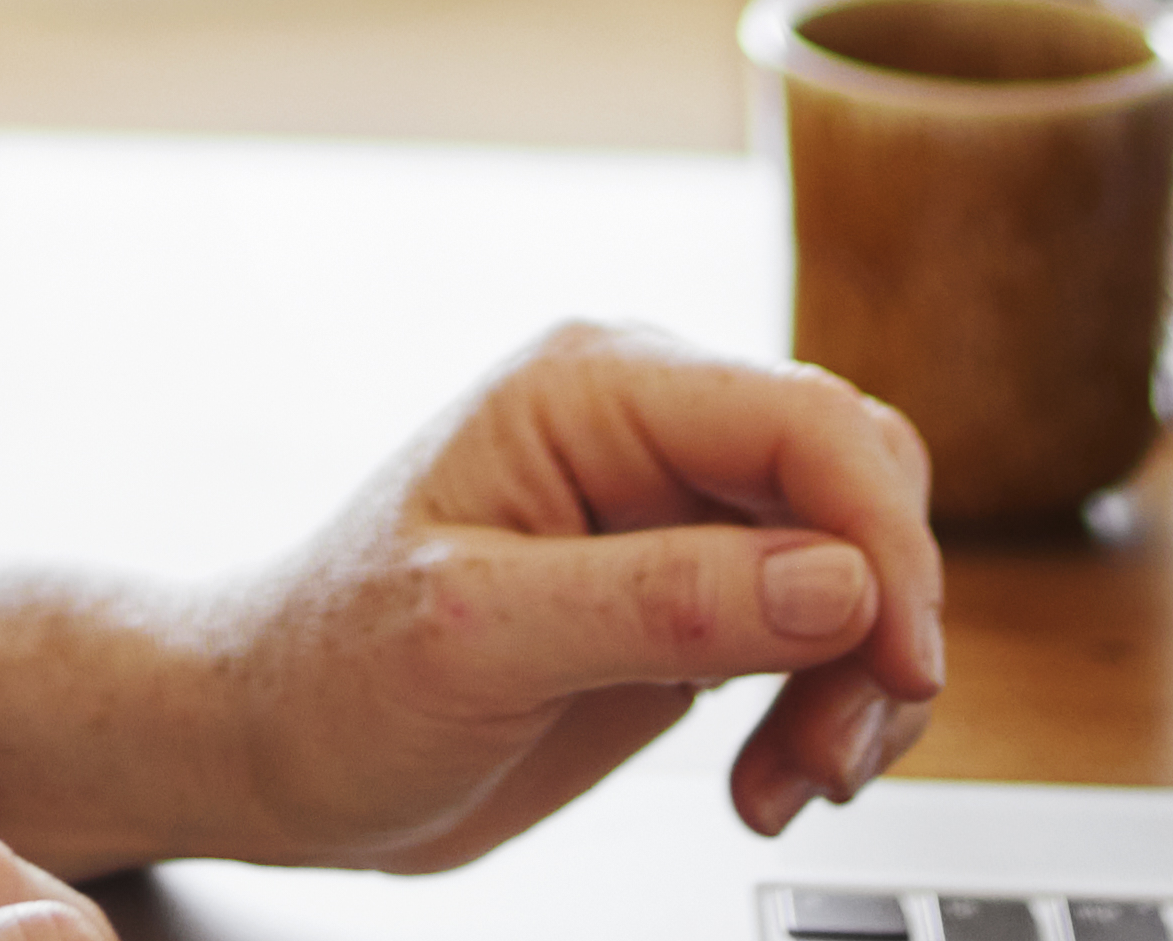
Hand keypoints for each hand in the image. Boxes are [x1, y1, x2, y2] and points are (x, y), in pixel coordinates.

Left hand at [193, 320, 953, 870]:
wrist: (274, 750)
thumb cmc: (330, 676)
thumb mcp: (478, 637)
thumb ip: (661, 602)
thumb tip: (840, 582)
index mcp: (595, 388)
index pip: (809, 422)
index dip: (886, 541)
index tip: (898, 667)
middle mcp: (652, 430)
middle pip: (862, 488)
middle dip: (882, 627)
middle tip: (830, 752)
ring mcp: (679, 514)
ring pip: (864, 567)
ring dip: (862, 688)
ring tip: (790, 783)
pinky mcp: (695, 600)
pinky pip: (829, 634)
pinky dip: (831, 713)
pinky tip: (767, 783)